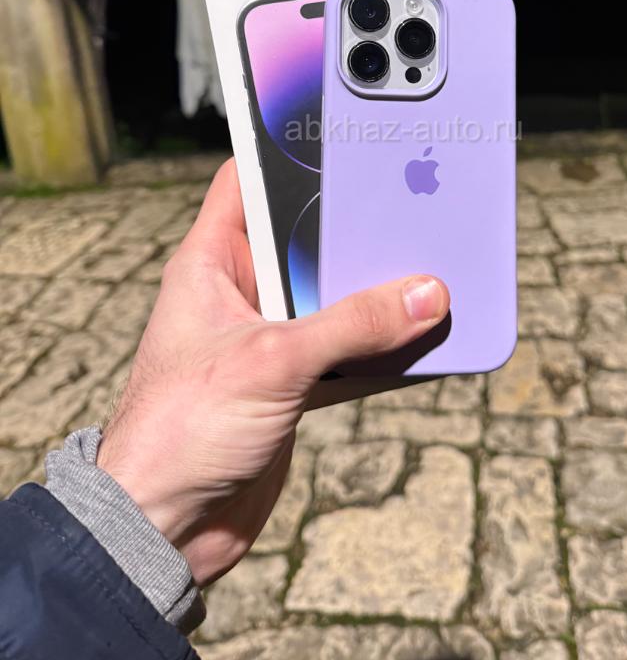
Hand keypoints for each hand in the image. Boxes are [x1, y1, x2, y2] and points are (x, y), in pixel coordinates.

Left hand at [96, 159, 448, 585]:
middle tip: (410, 200)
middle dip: (355, 227)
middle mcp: (239, 292)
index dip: (288, 149)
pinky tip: (418, 335)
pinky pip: (345, 348)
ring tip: (428, 265)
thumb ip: (352, 325)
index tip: (341, 129)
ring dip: (375, 292)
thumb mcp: (271, 362)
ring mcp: (268, 337)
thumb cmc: (180, 431)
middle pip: (306, 238)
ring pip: (332, 295)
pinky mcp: (291, 383)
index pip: (246, 180)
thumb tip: (424, 294)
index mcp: (210, 263)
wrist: (164, 530)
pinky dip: (379, 345)